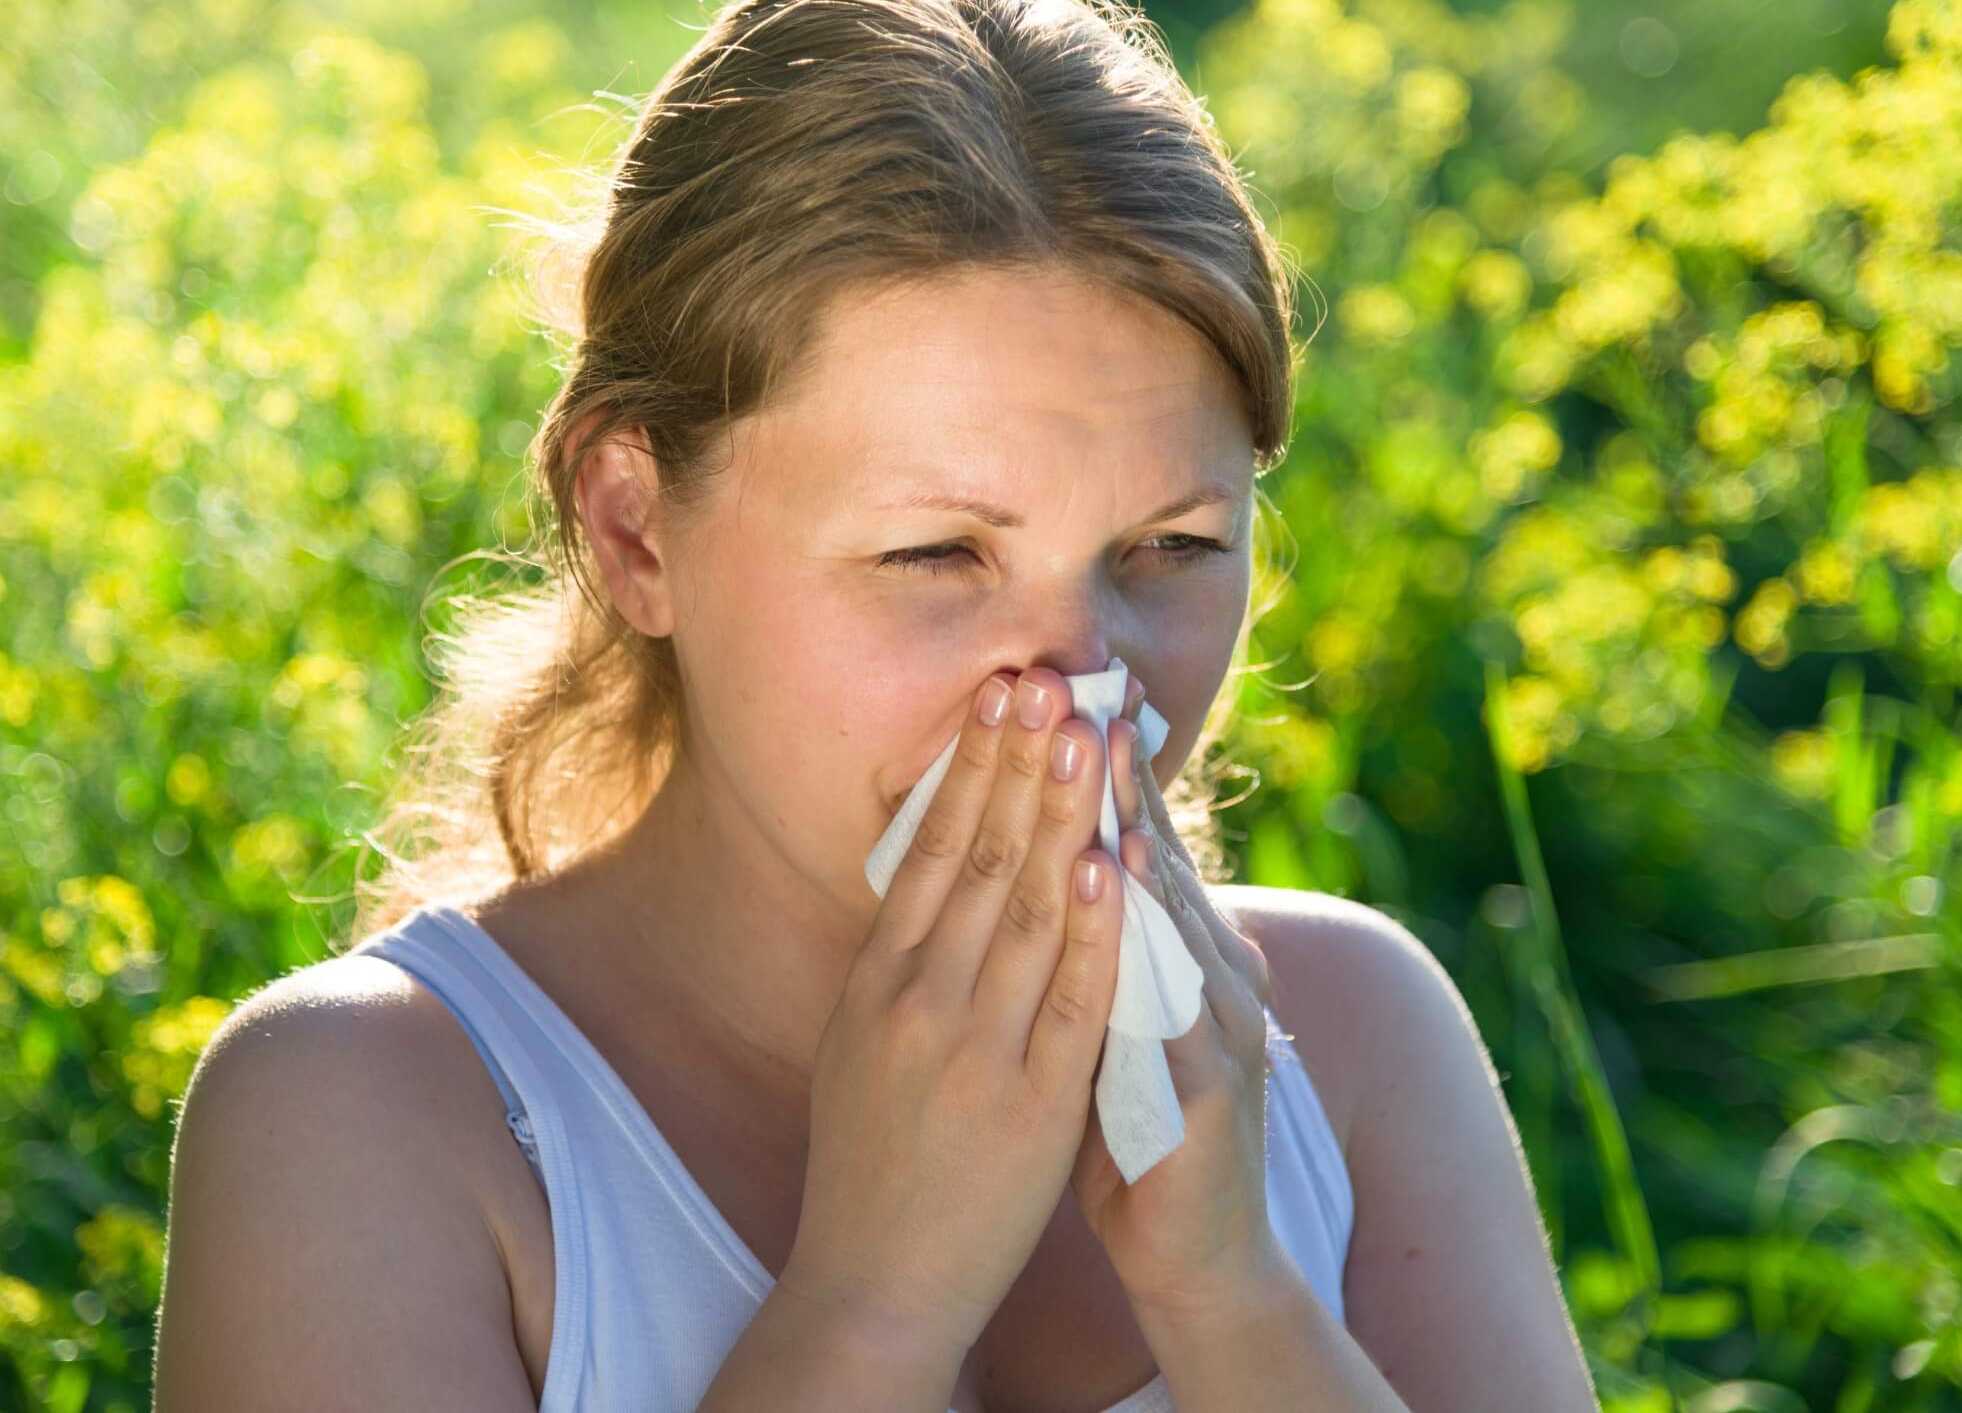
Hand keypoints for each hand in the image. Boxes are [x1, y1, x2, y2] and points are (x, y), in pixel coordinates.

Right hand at [781, 667, 1128, 1361]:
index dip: (968, 768)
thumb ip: (897, 963)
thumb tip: (924, 875)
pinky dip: (1087, 928)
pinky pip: (1067, 1000)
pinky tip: (1102, 863)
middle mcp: (918, 1001)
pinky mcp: (1030, 1103)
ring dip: (1057, 815)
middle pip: (975, 859)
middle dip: (1015, 764)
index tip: (998, 698)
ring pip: (1023, 909)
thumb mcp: (859, 1044)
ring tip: (1080, 736)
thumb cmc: (871, 1160)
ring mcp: (974, 1049)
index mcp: (878, 983)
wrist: (875, 1279)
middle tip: (1043, 681)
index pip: (928, 851)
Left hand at [1068, 680, 1285, 1319]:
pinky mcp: (1216, 1092)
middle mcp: (1215, 977)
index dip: (1095, 773)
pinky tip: (1123, 888)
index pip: (1135, 845)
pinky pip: (1175, 1005)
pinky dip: (1146, 943)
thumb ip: (1081, 953)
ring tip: (1099, 763)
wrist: (1194, 1262)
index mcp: (1180, 959)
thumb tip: (1035, 870)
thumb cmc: (1135, 1139)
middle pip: (1160, 861)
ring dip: (1139, 836)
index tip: (1055, 697)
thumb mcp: (1101, 1028)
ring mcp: (1223, 1030)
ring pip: (1175, 916)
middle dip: (1113, 777)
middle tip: (1079, 694)